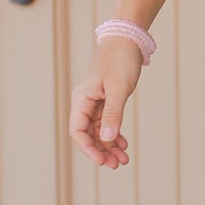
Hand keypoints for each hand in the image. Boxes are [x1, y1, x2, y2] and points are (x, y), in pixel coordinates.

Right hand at [68, 38, 141, 168]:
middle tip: (118, 164)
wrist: (126, 39)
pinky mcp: (105, 100)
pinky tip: (124, 144)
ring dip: (109, 146)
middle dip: (101, 151)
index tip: (103, 161)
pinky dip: (114, 134)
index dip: (88, 148)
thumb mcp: (119, 88)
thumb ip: (113, 114)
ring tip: (124, 159)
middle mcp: (84, 102)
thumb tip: (106, 139)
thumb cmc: (121, 60)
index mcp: (82, 99)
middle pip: (87, 134)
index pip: (78, 131)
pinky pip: (106, 123)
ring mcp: (95, 102)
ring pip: (98, 131)